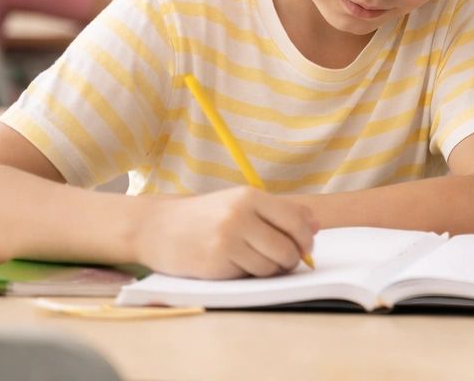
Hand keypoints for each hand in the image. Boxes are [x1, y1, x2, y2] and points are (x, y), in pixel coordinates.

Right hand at [133, 187, 317, 278]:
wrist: (157, 228)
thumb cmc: (205, 216)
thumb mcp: (241, 202)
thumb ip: (279, 211)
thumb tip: (316, 224)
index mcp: (250, 196)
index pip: (295, 220)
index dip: (306, 238)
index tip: (306, 246)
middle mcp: (239, 216)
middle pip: (287, 248)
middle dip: (291, 258)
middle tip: (284, 259)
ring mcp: (227, 241)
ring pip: (271, 266)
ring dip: (271, 269)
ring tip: (257, 260)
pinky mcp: (216, 265)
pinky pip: (249, 277)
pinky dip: (250, 275)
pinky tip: (237, 264)